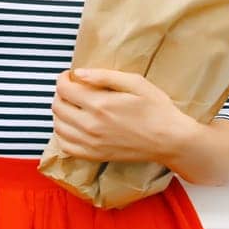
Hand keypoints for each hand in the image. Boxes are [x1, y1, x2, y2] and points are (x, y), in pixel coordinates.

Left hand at [51, 68, 195, 163]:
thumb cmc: (156, 108)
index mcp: (100, 104)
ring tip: (74, 107)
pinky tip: (73, 126)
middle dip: (62, 94)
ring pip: (58, 126)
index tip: (70, 76)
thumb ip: (104, 76)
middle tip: (74, 90)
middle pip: (58, 107)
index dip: (63, 79)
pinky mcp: (95, 156)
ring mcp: (91, 143)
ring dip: (61, 113)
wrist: (170, 139)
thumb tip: (78, 73)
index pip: (64, 89)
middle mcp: (91, 125)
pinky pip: (66, 146)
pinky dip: (63, 134)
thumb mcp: (135, 83)